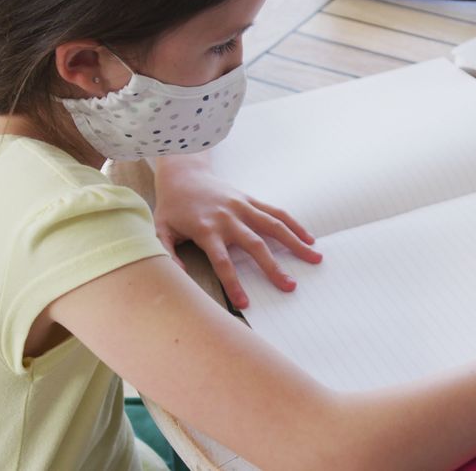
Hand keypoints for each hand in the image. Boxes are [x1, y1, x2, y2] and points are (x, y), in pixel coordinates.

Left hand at [153, 159, 321, 308]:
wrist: (183, 173)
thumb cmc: (172, 206)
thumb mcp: (161, 230)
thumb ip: (168, 255)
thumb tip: (180, 278)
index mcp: (206, 229)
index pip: (222, 262)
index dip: (233, 283)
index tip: (245, 304)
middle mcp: (228, 218)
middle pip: (254, 246)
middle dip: (273, 268)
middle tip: (289, 287)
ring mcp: (242, 207)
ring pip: (273, 226)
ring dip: (295, 243)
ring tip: (314, 258)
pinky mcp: (250, 199)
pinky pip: (276, 212)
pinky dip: (294, 224)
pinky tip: (308, 238)